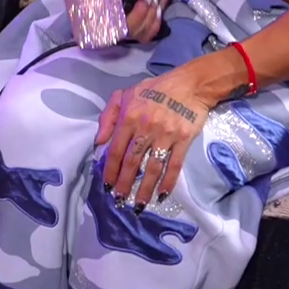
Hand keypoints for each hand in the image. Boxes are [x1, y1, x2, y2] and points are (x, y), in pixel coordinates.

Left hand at [95, 66, 211, 210]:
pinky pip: (174, 164)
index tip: (106, 185)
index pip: (116, 149)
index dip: (110, 169)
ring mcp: (165, 135)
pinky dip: (168, 181)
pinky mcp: (184, 139)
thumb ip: (108, 116)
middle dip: (124, 184)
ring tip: (139, 204)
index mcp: (129, 117)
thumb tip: (98, 141)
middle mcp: (145, 128)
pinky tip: (162, 194)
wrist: (190, 84)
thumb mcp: (125, 94)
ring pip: (152, 167)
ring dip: (144, 188)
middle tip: (119, 201)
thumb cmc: (155, 89)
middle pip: (132, 162)